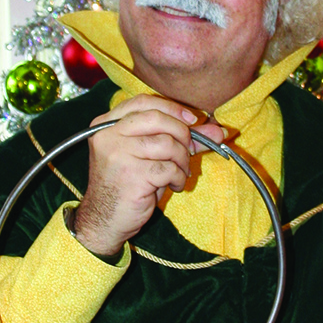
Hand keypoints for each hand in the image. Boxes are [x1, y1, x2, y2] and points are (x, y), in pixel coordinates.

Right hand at [71, 93, 225, 257]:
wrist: (104, 221)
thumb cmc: (128, 185)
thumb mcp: (148, 156)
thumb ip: (178, 139)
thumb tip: (218, 131)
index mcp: (106, 124)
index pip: (143, 102)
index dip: (172, 108)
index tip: (192, 120)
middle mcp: (108, 134)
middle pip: (157, 118)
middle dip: (182, 133)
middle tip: (188, 151)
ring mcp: (117, 154)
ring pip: (167, 143)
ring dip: (182, 160)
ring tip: (178, 173)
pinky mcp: (131, 175)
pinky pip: (168, 168)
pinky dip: (178, 177)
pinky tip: (173, 185)